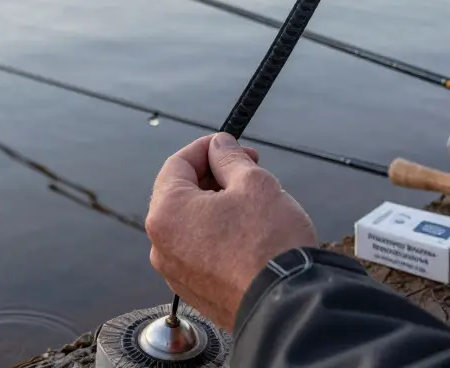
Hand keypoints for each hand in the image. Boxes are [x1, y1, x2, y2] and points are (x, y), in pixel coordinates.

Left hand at [146, 134, 316, 330]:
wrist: (288, 305)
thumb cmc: (270, 244)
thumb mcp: (254, 183)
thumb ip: (229, 158)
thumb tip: (219, 146)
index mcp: (166, 213)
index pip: (177, 164)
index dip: (207, 147)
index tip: (230, 144)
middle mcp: (161, 246)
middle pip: (181, 194)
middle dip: (214, 176)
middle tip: (248, 168)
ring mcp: (176, 273)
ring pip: (192, 224)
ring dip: (217, 206)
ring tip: (253, 202)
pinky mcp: (195, 292)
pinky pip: (200, 253)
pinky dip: (218, 236)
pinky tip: (248, 233)